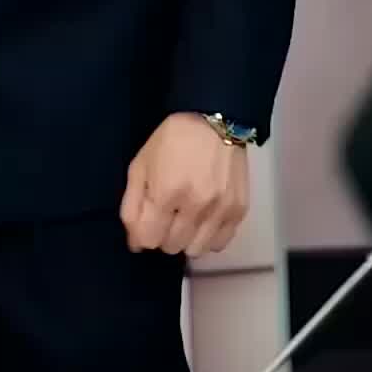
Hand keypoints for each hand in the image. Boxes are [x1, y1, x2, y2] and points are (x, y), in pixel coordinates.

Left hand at [120, 112, 249, 258]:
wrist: (215, 121)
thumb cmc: (172, 140)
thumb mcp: (140, 166)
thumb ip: (132, 205)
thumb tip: (134, 242)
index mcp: (166, 192)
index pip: (149, 239)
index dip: (141, 235)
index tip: (144, 225)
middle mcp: (196, 205)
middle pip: (171, 246)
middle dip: (162, 235)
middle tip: (164, 216)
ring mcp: (220, 210)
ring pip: (196, 250)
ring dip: (185, 240)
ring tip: (184, 220)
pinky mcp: (239, 210)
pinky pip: (220, 243)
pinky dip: (207, 238)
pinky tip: (203, 221)